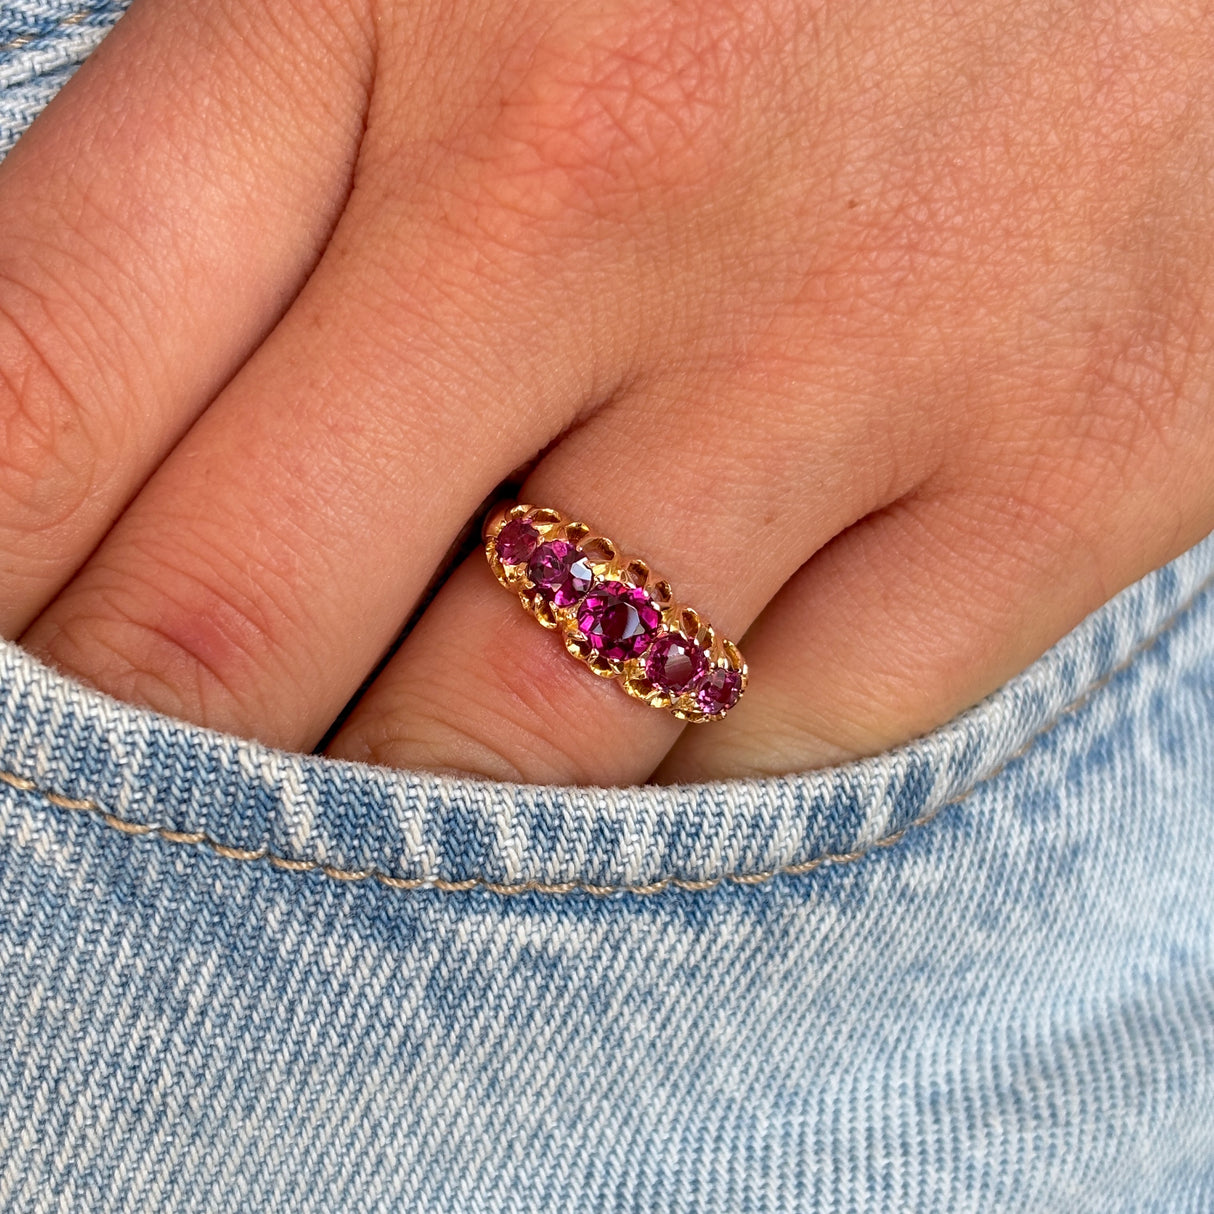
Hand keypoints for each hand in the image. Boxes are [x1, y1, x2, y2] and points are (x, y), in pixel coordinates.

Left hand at [3, 0, 1211, 783]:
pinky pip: (782, 740)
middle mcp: (613, 183)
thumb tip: (89, 437)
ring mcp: (859, 350)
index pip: (38, 386)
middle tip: (158, 766)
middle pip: (238, 620)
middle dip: (157, 745)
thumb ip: (273, 146)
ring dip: (416, 794)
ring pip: (515, 737)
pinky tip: (668, 708)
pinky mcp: (1070, 470)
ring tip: (405, 755)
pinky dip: (680, 773)